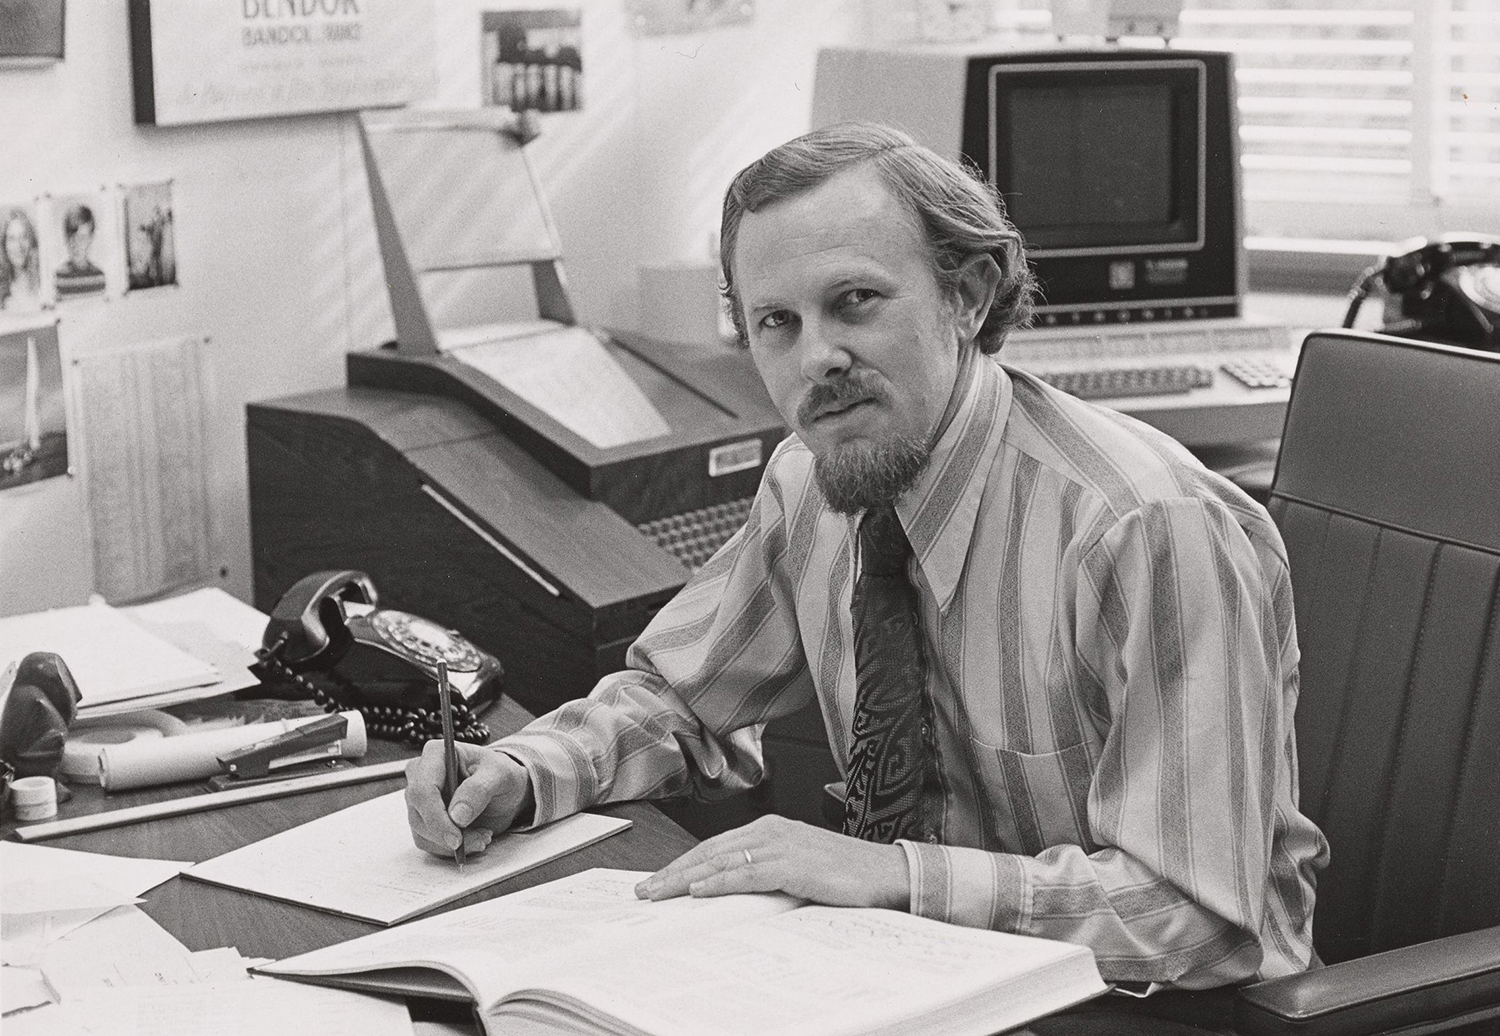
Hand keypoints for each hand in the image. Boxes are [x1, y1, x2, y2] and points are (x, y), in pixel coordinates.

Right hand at [405, 741, 533, 856]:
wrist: (503, 790)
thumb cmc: (499, 774)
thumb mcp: (500, 775)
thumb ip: (479, 789)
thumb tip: (457, 815)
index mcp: (436, 754)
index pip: (423, 789)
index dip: (436, 816)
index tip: (456, 836)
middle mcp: (421, 775)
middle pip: (418, 813)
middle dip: (447, 834)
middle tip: (478, 839)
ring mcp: (419, 799)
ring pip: (422, 832)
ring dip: (453, 843)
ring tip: (482, 835)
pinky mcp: (423, 819)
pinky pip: (428, 842)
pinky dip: (451, 848)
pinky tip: (473, 838)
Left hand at [634, 814, 909, 909]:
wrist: (886, 873)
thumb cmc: (845, 873)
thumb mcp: (797, 869)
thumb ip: (765, 873)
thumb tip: (729, 890)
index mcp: (771, 828)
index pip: (715, 846)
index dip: (683, 862)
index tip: (658, 880)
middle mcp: (772, 830)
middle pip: (710, 850)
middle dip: (674, 871)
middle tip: (645, 889)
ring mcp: (782, 844)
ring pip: (721, 860)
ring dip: (686, 877)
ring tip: (659, 892)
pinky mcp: (793, 863)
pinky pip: (748, 873)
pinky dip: (720, 881)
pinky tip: (699, 891)